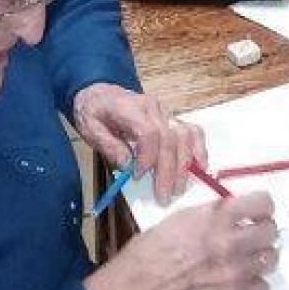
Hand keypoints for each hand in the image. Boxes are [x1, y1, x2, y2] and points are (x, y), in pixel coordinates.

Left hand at [72, 83, 206, 203]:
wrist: (100, 93)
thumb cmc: (94, 113)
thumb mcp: (90, 128)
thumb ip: (109, 146)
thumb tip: (128, 165)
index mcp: (130, 108)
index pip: (149, 131)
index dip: (148, 157)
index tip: (138, 176)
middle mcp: (153, 107)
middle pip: (171, 137)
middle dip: (169, 170)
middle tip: (164, 196)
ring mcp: (166, 112)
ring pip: (186, 135)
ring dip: (186, 164)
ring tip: (179, 187)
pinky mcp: (173, 118)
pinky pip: (193, 132)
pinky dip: (198, 151)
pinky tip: (198, 169)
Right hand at [84, 192, 277, 289]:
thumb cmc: (150, 250)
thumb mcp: (181, 218)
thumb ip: (212, 214)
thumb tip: (232, 212)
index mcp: (216, 217)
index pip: (263, 203)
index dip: (261, 206)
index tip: (256, 210)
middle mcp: (230, 242)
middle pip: (271, 231)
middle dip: (263, 230)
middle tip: (252, 234)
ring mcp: (235, 272)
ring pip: (271, 258)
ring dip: (260, 256)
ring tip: (247, 258)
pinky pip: (263, 288)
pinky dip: (256, 284)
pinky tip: (242, 281)